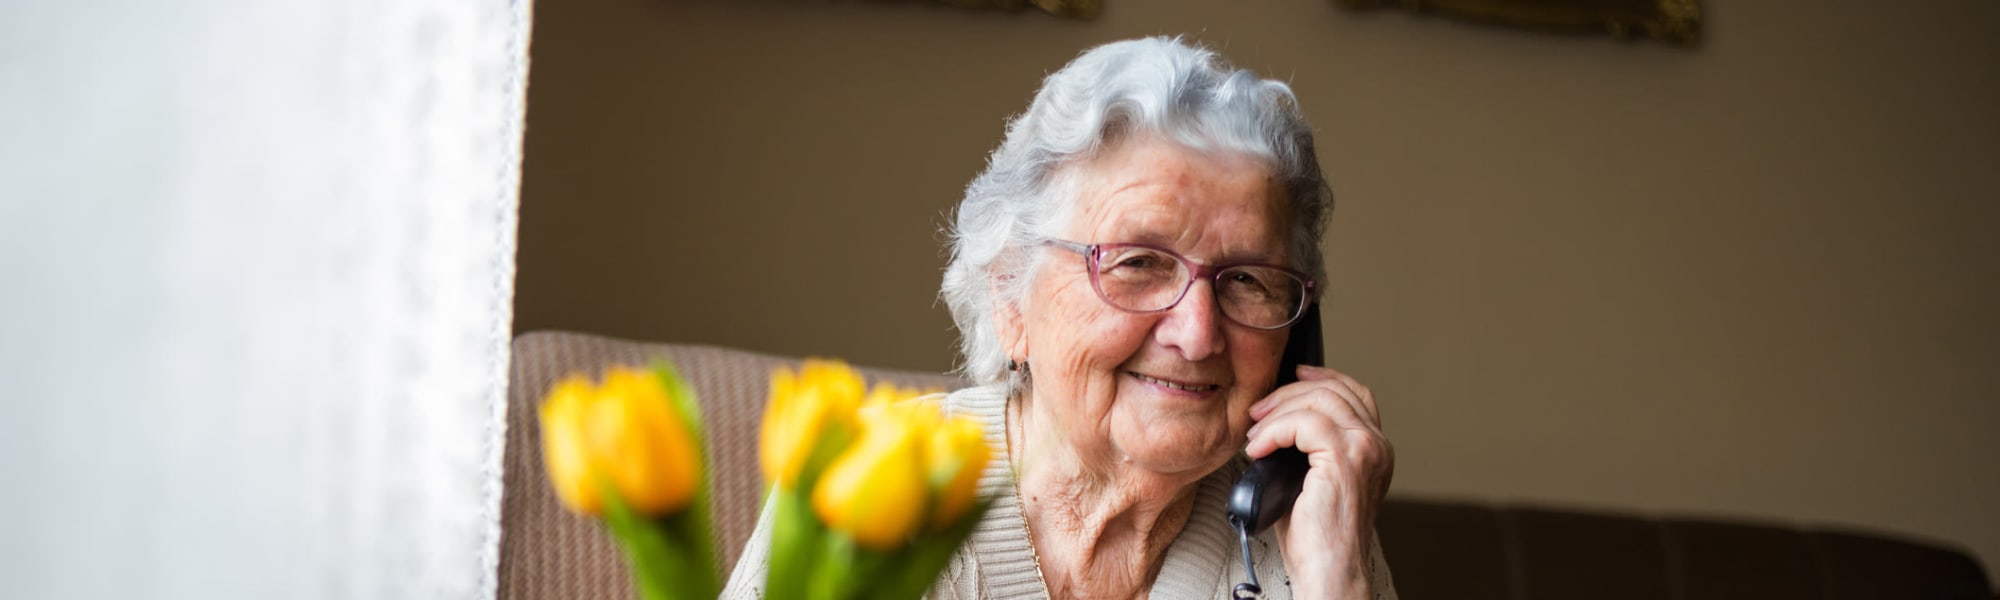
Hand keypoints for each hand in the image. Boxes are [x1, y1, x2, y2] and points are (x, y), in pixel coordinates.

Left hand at [1244, 365, 1393, 598]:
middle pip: (1334, 390)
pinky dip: (1275, 430)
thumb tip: (1273, 423)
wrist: (1329, 572)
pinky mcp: (1345, 460)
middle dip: (1289, 393)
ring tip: (1255, 434)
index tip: (1293, 375)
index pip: (1355, 393)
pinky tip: (1258, 449)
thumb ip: (1308, 449)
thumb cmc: (1316, 538)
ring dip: (1278, 411)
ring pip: (1319, 400)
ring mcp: (1365, 450)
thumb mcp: (1313, 481)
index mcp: (1374, 449)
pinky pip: (1304, 422)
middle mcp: (1377, 446)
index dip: (1323, 376)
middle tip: (1258, 411)